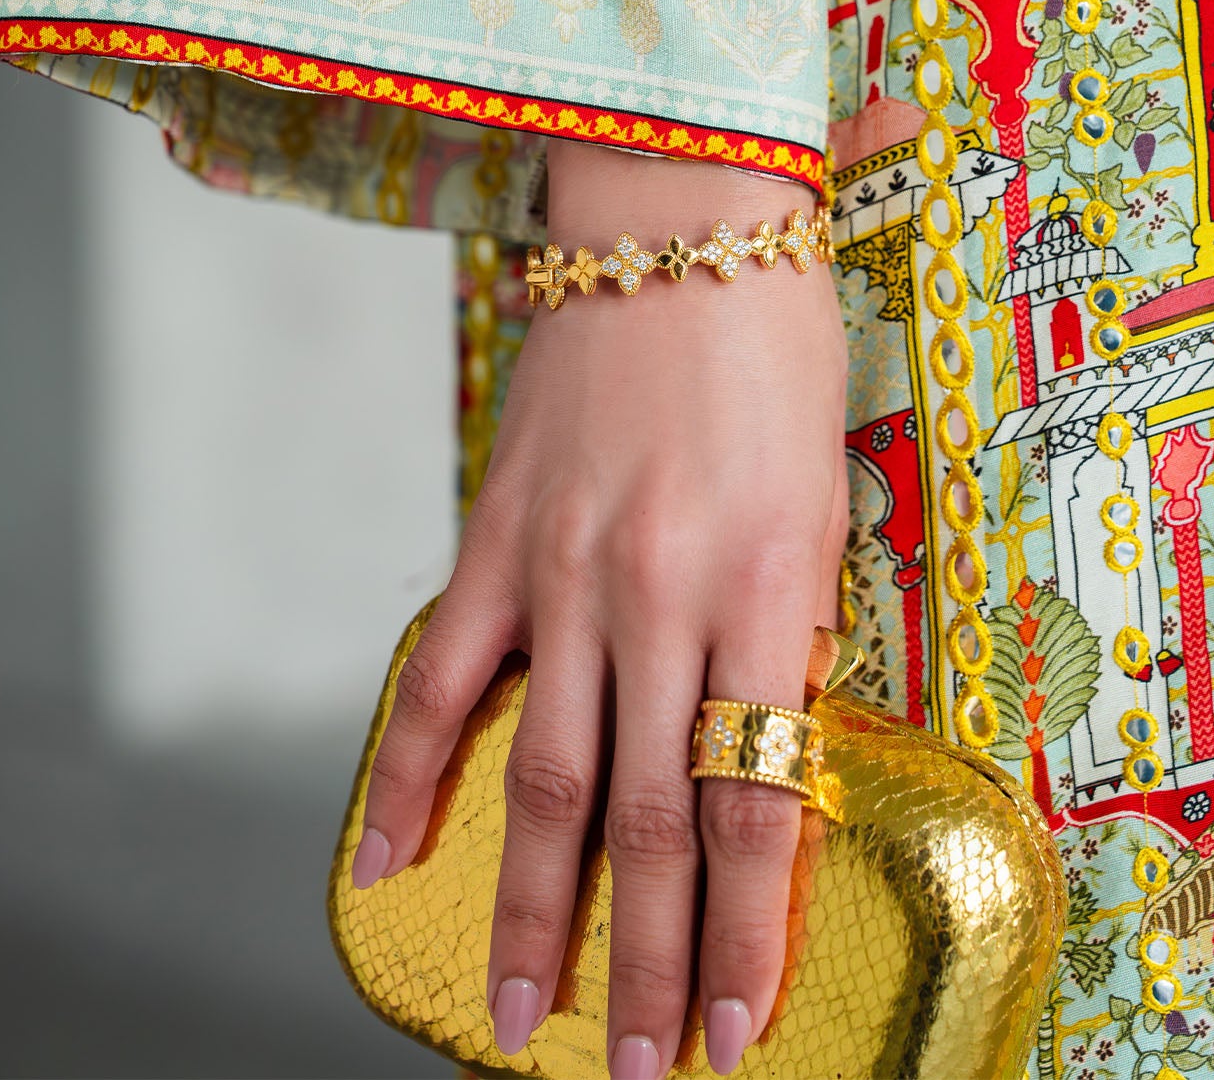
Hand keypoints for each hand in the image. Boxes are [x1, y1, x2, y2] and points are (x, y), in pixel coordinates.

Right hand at [353, 139, 849, 1078]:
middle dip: (646, 967)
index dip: (743, 936)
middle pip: (648, 822)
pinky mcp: (497, 534)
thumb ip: (788, 631)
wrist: (681, 219)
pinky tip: (390, 863)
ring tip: (523, 1018)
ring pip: (546, 778)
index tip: (738, 1032)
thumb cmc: (777, 351)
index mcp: (762, 590)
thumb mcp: (822, 497)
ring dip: (533, 912)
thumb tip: (763, 757)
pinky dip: (411, 776)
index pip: (752, 807)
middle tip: (638, 1075)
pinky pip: (442, 675)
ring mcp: (564, 570)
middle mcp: (657, 596)